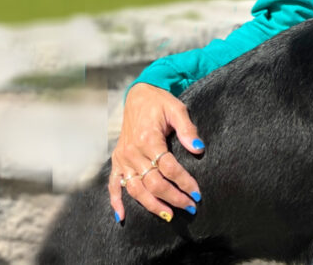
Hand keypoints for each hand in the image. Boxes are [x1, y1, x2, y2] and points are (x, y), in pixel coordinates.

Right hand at [108, 83, 204, 223]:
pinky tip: (123, 217)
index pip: (169, 168)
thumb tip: (199, 148)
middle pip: (153, 183)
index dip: (184, 182)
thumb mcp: (177, 109)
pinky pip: (113, 185)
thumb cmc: (159, 102)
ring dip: (152, 205)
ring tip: (169, 215)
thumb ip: (188, 129)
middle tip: (190, 207)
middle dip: (173, 198)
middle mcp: (132, 152)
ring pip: (135, 189)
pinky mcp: (116, 162)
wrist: (138, 96)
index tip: (197, 193)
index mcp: (148, 139)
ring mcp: (122, 159)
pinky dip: (116, 202)